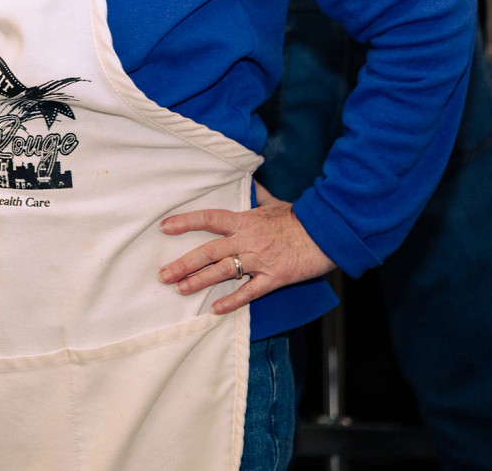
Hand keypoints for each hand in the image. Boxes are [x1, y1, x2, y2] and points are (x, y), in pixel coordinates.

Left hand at [159, 185, 332, 315]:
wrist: (327, 234)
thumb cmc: (299, 218)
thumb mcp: (275, 203)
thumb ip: (258, 195)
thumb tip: (251, 182)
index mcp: (244, 220)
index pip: (209, 218)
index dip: (186, 222)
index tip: (165, 227)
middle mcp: (247, 240)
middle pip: (209, 251)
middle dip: (184, 263)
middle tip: (163, 274)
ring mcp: (260, 260)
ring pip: (224, 272)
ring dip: (200, 281)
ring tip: (181, 289)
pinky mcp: (274, 278)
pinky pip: (250, 292)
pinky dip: (232, 301)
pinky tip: (216, 309)